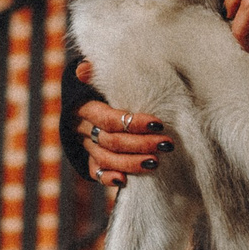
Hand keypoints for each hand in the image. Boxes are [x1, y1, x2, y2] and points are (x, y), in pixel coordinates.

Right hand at [74, 62, 175, 185]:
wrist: (87, 97)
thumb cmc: (106, 83)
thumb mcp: (104, 75)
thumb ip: (100, 71)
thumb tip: (85, 68)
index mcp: (84, 106)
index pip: (108, 119)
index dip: (133, 123)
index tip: (158, 125)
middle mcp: (82, 128)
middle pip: (110, 141)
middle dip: (140, 144)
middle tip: (166, 144)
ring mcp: (85, 145)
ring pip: (105, 159)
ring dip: (130, 163)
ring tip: (156, 162)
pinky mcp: (89, 159)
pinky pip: (95, 172)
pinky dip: (108, 178)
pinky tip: (125, 181)